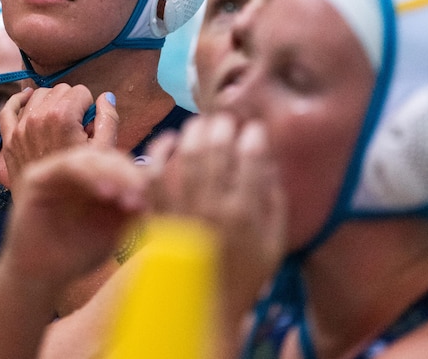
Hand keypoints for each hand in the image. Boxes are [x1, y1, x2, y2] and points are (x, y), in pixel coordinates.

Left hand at [0, 85, 117, 193]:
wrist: (51, 214)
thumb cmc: (82, 184)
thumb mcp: (104, 152)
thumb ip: (108, 120)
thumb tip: (105, 97)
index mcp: (62, 117)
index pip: (81, 91)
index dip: (89, 106)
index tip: (89, 124)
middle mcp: (37, 117)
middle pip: (60, 90)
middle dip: (71, 103)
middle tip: (76, 126)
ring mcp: (20, 127)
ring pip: (37, 95)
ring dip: (50, 103)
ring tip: (59, 121)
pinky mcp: (9, 138)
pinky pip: (8, 109)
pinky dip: (19, 101)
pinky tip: (27, 98)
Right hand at [0, 145, 153, 288]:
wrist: (40, 277)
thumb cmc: (76, 255)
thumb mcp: (112, 230)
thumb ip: (131, 208)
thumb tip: (159, 187)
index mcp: (94, 180)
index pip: (121, 165)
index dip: (138, 176)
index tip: (152, 198)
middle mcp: (75, 171)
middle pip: (108, 157)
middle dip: (128, 174)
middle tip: (142, 194)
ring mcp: (54, 171)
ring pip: (89, 157)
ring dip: (112, 173)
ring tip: (125, 197)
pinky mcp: (37, 177)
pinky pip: (67, 166)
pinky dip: (89, 175)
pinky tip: (105, 193)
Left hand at [152, 114, 285, 337]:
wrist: (206, 305)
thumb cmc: (246, 272)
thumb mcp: (275, 240)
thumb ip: (273, 198)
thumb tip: (267, 158)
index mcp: (245, 212)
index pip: (251, 156)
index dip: (252, 135)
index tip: (253, 130)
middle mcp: (212, 205)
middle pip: (216, 149)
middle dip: (222, 127)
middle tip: (226, 122)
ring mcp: (181, 208)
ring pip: (185, 155)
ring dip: (194, 132)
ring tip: (202, 126)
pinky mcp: (158, 213)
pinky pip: (153, 174)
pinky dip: (159, 151)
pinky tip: (168, 139)